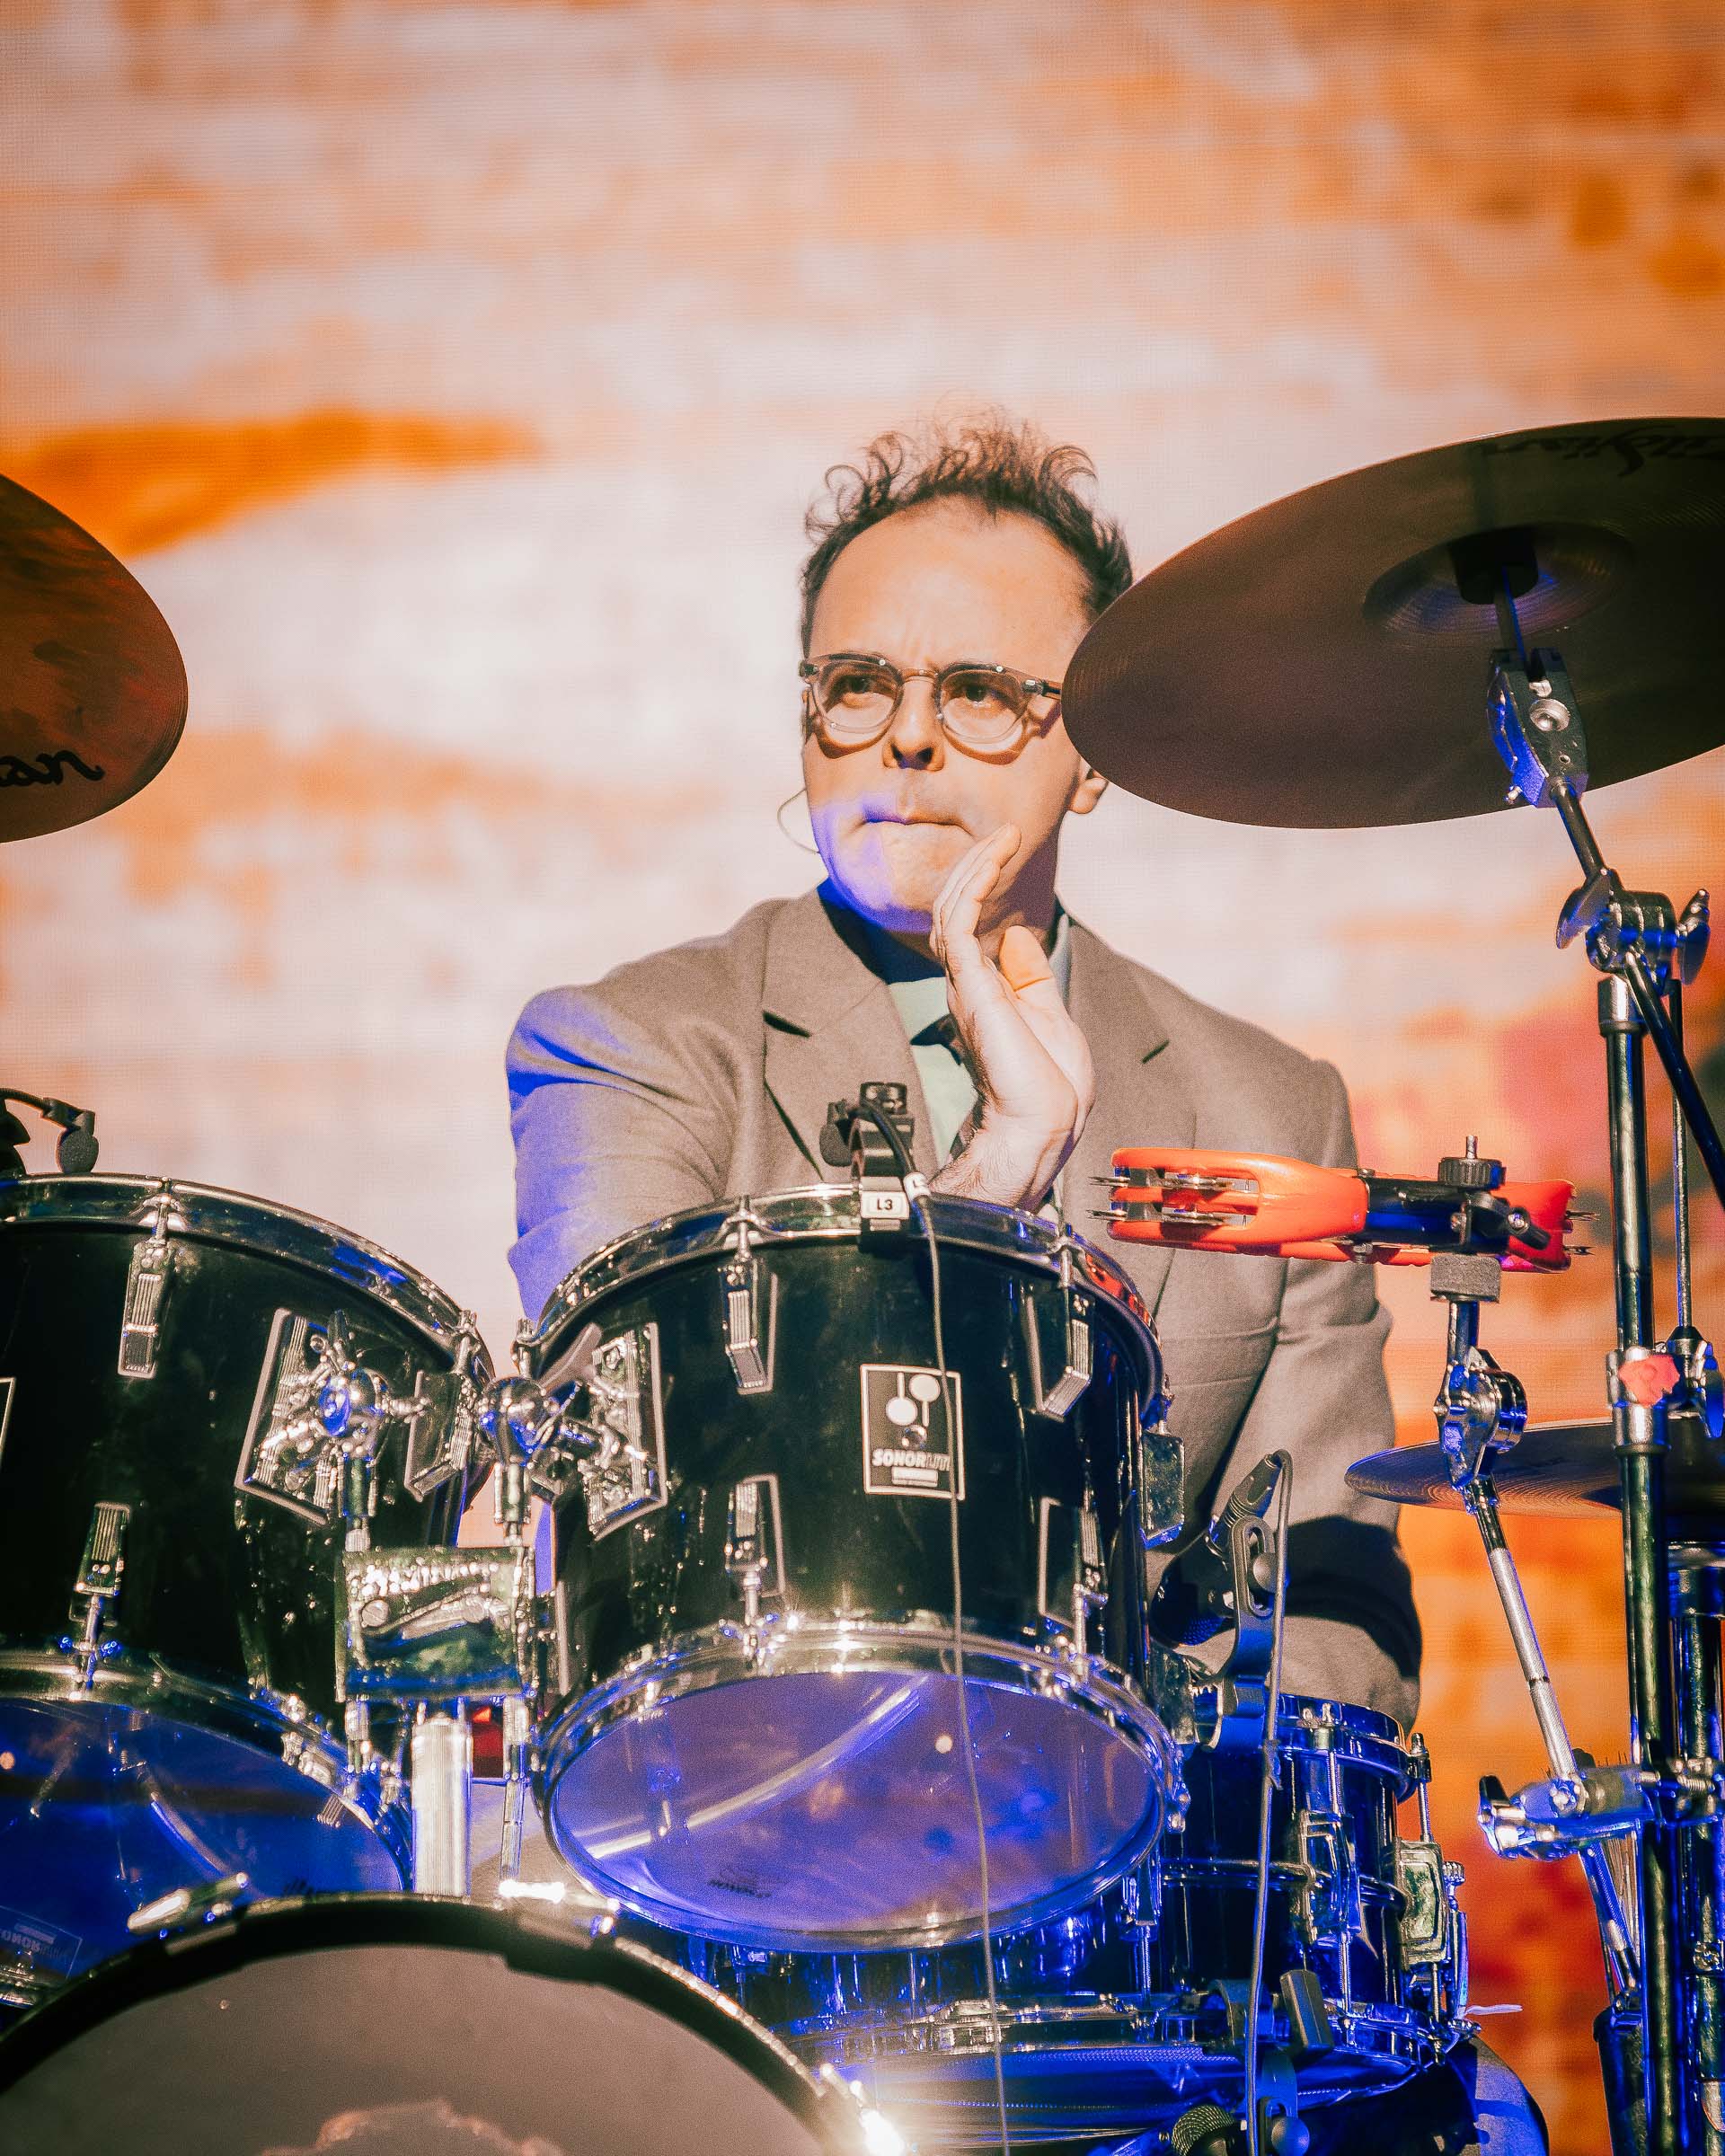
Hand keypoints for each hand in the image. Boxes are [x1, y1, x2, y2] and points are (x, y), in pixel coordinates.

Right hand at [927, 825, 1093, 1208]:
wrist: (1043, 1125)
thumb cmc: (1050, 1088)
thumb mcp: (1050, 1017)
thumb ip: (1031, 977)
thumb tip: (1018, 935)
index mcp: (984, 992)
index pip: (969, 926)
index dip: (983, 885)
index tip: (1007, 851)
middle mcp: (967, 985)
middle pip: (954, 910)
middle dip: (975, 867)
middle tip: (1003, 835)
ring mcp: (965, 985)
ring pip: (952, 909)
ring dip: (975, 867)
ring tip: (1001, 838)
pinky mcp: (971, 987)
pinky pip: (960, 921)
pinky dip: (976, 883)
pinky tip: (997, 857)